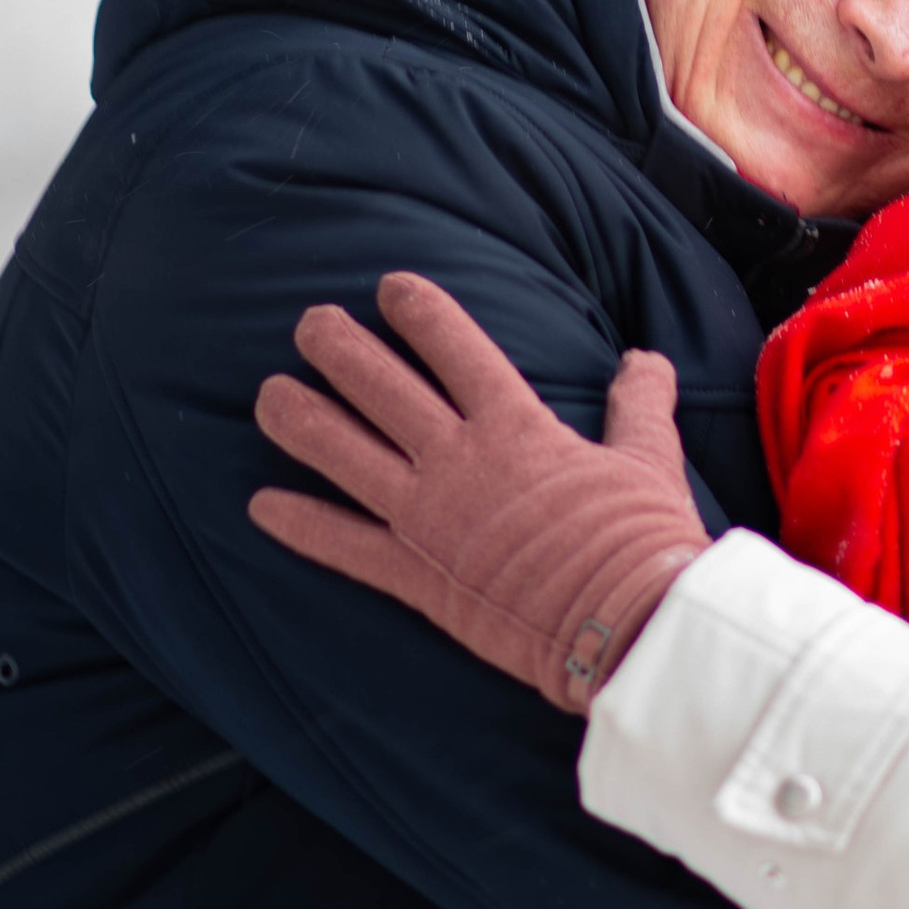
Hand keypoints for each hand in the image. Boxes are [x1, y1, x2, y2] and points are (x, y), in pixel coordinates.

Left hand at [250, 272, 711, 708]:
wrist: (624, 623)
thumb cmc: (642, 538)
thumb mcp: (649, 458)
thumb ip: (640, 403)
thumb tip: (647, 360)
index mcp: (516, 425)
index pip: (455, 348)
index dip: (419, 312)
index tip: (389, 286)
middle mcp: (459, 460)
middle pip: (382, 389)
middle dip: (339, 350)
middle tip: (308, 323)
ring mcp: (429, 517)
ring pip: (345, 455)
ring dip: (301, 421)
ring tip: (267, 394)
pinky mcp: (416, 575)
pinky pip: (343, 545)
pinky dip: (300, 526)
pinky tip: (259, 507)